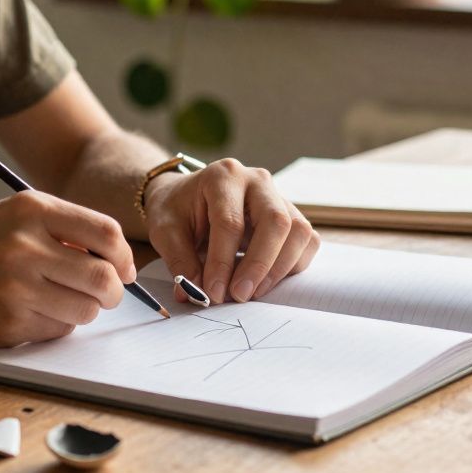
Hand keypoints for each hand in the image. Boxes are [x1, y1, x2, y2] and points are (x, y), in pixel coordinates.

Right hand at [0, 191, 135, 346]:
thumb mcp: (10, 215)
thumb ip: (60, 228)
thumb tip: (114, 258)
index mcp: (31, 209)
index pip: (106, 234)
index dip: (124, 256)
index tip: (123, 268)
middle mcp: (26, 246)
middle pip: (103, 277)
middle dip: (113, 291)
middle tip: (106, 294)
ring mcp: (16, 288)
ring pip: (85, 309)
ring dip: (84, 310)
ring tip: (61, 300)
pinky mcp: (7, 324)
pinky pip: (57, 330)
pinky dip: (55, 325)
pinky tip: (31, 312)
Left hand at [143, 159, 319, 304]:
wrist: (187, 197)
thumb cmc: (177, 211)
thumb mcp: (165, 232)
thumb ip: (180, 262)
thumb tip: (196, 293)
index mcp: (222, 177)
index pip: (230, 222)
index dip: (223, 262)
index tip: (214, 293)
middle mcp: (257, 181)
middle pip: (276, 222)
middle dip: (259, 265)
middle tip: (240, 295)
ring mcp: (278, 196)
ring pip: (298, 231)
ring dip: (279, 269)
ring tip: (251, 292)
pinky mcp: (290, 215)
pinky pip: (306, 241)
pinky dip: (291, 266)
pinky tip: (266, 281)